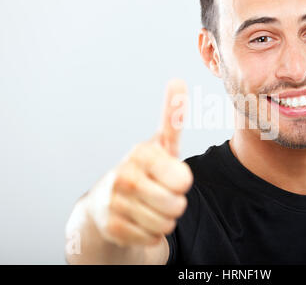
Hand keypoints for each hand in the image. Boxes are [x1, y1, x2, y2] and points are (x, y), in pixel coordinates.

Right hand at [85, 79, 192, 246]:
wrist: (107, 203)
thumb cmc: (145, 170)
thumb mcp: (161, 144)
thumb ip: (173, 117)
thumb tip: (178, 80)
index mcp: (142, 153)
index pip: (183, 179)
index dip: (181, 181)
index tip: (170, 175)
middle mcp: (125, 176)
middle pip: (177, 205)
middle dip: (176, 203)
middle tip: (161, 194)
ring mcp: (115, 203)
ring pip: (166, 224)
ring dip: (164, 219)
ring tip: (149, 206)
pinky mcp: (112, 227)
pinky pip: (152, 239)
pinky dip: (151, 234)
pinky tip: (139, 220)